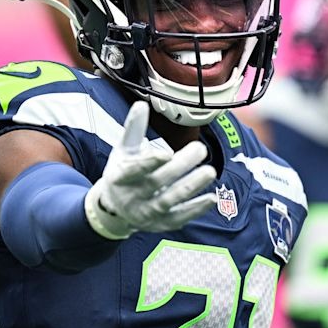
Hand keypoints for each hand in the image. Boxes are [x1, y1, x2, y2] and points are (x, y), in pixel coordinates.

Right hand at [84, 101, 218, 239]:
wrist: (116, 207)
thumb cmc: (123, 170)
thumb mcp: (123, 150)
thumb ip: (134, 129)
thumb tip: (141, 104)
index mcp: (119, 176)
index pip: (133, 171)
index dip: (149, 163)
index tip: (167, 153)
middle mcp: (131, 197)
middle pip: (157, 182)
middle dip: (180, 167)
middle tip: (200, 149)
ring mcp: (146, 213)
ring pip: (170, 201)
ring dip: (191, 187)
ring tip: (210, 171)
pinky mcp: (160, 223)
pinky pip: (179, 217)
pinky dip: (195, 209)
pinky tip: (211, 197)